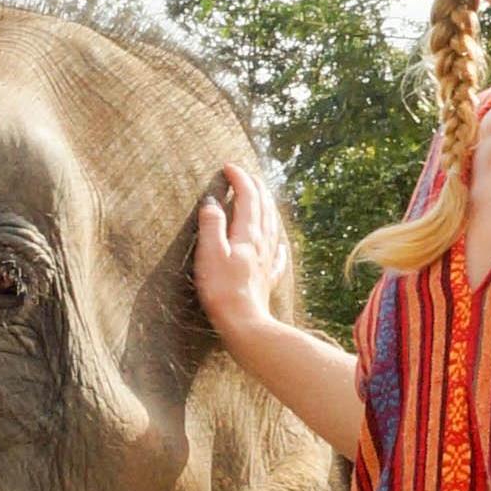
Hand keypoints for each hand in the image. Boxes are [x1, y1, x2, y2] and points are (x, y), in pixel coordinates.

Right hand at [193, 164, 288, 340]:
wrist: (243, 323)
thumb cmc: (222, 290)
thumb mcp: (210, 253)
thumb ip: (212, 225)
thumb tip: (212, 202)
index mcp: (247, 234)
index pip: (247, 197)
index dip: (239, 179)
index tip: (229, 167)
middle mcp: (261, 244)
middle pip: (264, 208)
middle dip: (256, 188)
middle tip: (246, 175)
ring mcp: (267, 261)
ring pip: (272, 226)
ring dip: (268, 207)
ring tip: (263, 198)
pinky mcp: (266, 278)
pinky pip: (277, 256)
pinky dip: (277, 244)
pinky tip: (280, 245)